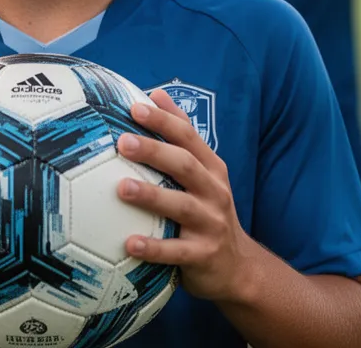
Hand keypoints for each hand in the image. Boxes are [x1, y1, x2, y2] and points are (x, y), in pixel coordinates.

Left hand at [116, 89, 248, 302]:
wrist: (238, 266)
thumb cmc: (207, 210)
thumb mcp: (203, 171)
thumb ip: (182, 134)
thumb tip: (155, 93)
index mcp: (211, 168)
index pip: (187, 137)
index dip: (163, 121)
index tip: (135, 108)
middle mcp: (214, 191)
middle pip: (184, 165)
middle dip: (154, 151)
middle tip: (122, 142)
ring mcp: (211, 224)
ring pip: (181, 206)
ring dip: (151, 196)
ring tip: (122, 187)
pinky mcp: (204, 255)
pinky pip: (176, 251)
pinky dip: (154, 248)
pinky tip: (129, 243)